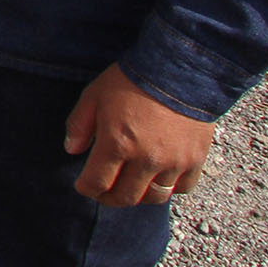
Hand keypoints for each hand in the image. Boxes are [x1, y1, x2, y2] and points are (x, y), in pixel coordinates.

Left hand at [63, 64, 214, 207]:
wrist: (179, 68)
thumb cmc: (132, 79)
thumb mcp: (94, 95)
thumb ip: (79, 124)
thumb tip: (71, 150)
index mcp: (117, 144)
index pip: (96, 183)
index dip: (86, 188)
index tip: (84, 185)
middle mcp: (146, 160)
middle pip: (124, 197)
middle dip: (108, 197)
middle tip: (104, 191)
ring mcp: (173, 162)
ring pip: (154, 197)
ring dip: (139, 196)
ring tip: (131, 186)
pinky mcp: (195, 159)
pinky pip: (182, 188)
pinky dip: (170, 188)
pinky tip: (160, 177)